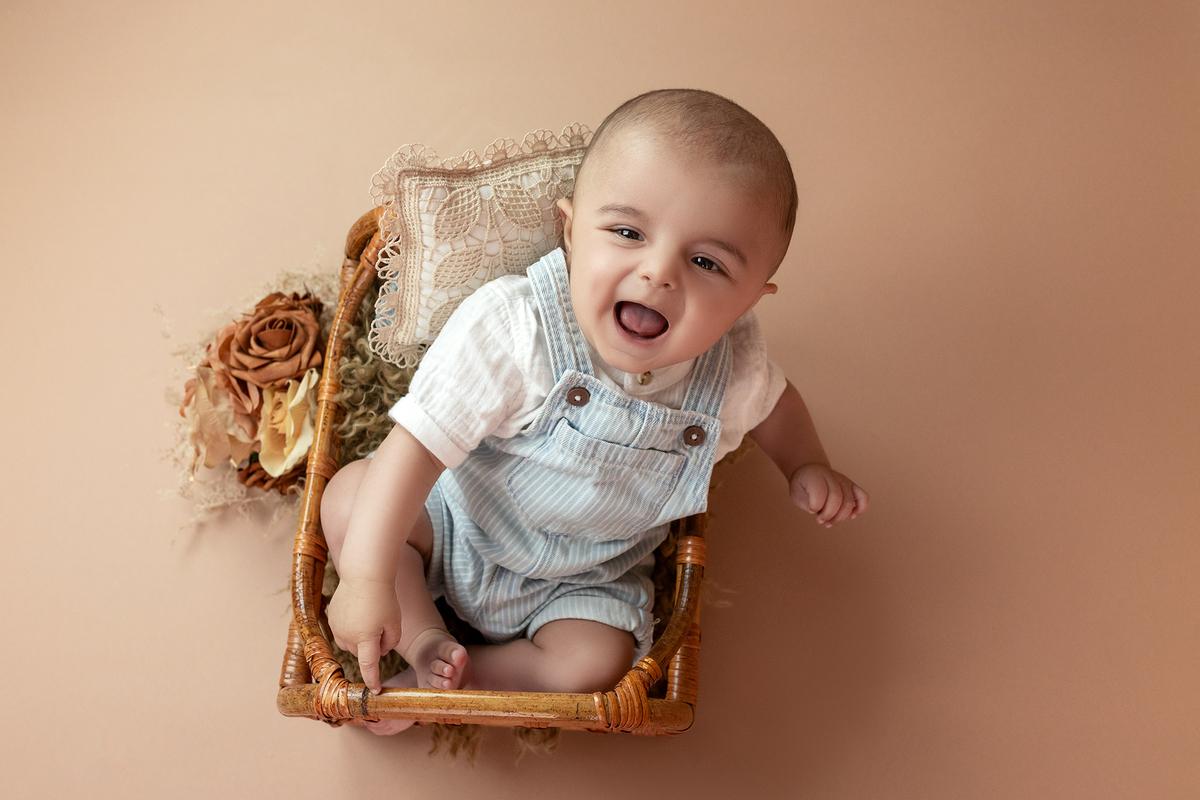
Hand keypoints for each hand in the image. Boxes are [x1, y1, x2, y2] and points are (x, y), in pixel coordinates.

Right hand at [325, 576, 402, 693]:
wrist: (364, 574)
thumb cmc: (383, 597)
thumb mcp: (395, 622)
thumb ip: (391, 642)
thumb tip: (379, 653)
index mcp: (365, 638)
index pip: (369, 666)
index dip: (372, 680)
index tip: (375, 691)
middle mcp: (347, 636)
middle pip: (363, 652)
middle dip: (373, 645)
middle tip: (382, 624)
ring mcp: (336, 627)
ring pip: (352, 643)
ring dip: (361, 637)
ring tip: (370, 616)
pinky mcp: (331, 618)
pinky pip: (343, 631)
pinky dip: (352, 627)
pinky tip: (359, 611)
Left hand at [789, 463, 867, 527]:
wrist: (810, 472)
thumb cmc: (802, 486)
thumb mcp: (796, 493)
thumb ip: (807, 502)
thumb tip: (821, 511)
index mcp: (814, 475)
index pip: (820, 492)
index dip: (815, 506)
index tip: (810, 510)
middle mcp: (831, 476)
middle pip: (836, 498)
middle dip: (827, 515)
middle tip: (819, 520)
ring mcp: (843, 480)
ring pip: (849, 501)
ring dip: (839, 517)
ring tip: (829, 522)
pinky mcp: (852, 486)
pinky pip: (863, 497)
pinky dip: (861, 509)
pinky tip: (851, 516)